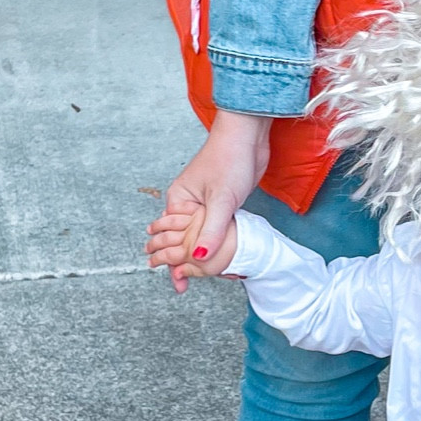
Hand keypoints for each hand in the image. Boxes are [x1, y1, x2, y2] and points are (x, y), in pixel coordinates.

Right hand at [160, 109, 271, 292]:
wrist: (248, 135)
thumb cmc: (229, 159)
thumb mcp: (221, 200)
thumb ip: (211, 230)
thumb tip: (199, 258)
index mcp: (178, 201)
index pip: (172, 240)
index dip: (175, 264)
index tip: (180, 285)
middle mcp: (187, 204)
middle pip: (184, 240)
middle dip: (189, 262)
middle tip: (194, 283)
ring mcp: (204, 203)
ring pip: (201, 234)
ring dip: (205, 252)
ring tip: (213, 275)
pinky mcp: (221, 201)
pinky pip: (215, 227)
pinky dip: (217, 240)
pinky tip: (224, 253)